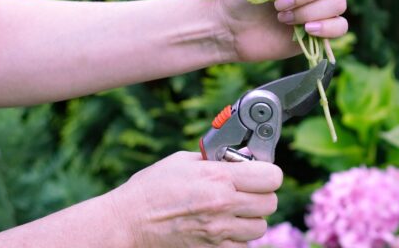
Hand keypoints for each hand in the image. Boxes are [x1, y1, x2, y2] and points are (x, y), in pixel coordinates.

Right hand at [108, 151, 281, 247]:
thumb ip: (217, 160)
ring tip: (232, 211)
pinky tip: (221, 227)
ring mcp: (219, 232)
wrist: (127, 223)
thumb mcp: (185, 161)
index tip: (260, 173)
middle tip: (246, 192)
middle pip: (270, 203)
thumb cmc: (151, 189)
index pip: (272, 177)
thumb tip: (242, 159)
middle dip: (262, 195)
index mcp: (218, 178)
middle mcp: (223, 206)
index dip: (268, 174)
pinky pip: (242, 245)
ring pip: (259, 227)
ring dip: (251, 219)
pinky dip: (237, 238)